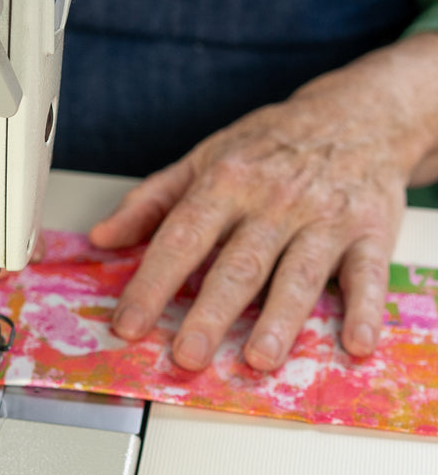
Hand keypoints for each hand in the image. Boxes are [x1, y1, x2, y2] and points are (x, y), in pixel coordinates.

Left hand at [90, 34, 437, 372]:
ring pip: (298, 274)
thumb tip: (102, 237)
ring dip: (279, 320)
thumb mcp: (203, 159)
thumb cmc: (271, 144)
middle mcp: (273, 201)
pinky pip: (368, 275)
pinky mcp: (372, 233)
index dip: (151, 284)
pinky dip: (365, 311)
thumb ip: (150, 201)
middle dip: (210, 314)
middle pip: (238, 265)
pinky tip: (354, 343)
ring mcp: (324, 218)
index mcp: (226, 182)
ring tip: (258, 359)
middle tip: (187, 355)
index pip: (180, 238)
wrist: (356, 115)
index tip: (128, 323)